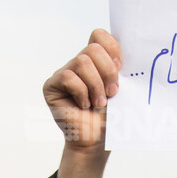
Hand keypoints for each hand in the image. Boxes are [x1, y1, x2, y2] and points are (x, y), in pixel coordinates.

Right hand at [45, 29, 120, 177]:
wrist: (96, 141)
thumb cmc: (110, 118)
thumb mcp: (120, 89)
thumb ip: (118, 69)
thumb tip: (125, 55)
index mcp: (96, 61)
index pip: (99, 36)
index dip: (111, 47)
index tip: (121, 67)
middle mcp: (78, 63)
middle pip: (92, 48)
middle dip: (107, 71)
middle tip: (113, 92)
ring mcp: (63, 74)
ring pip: (81, 62)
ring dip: (95, 85)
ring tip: (99, 102)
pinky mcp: (51, 86)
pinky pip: (68, 77)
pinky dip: (81, 92)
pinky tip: (84, 106)